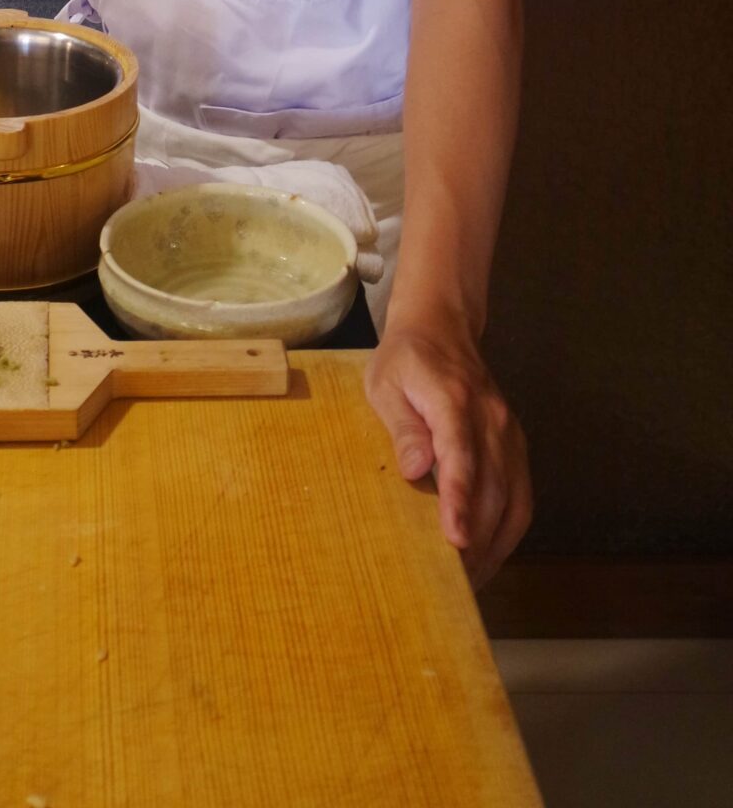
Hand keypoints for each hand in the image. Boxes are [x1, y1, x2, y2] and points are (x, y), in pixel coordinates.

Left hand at [364, 319, 531, 588]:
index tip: (456, 537)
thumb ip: (402, 427)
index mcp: (454, 400)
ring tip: (471, 579)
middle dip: (478, 537)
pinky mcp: (515, 444)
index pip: (461, 455)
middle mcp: (491, 419)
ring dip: (496, 542)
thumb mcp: (385, 384)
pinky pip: (521, 494)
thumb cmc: (406, 360)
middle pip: (493, 486)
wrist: (443, 326)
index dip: (460, 499)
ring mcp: (509, 432)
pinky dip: (509, 530)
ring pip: (514, 497)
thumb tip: (414, 469)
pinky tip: (488, 553)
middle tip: (454, 580)